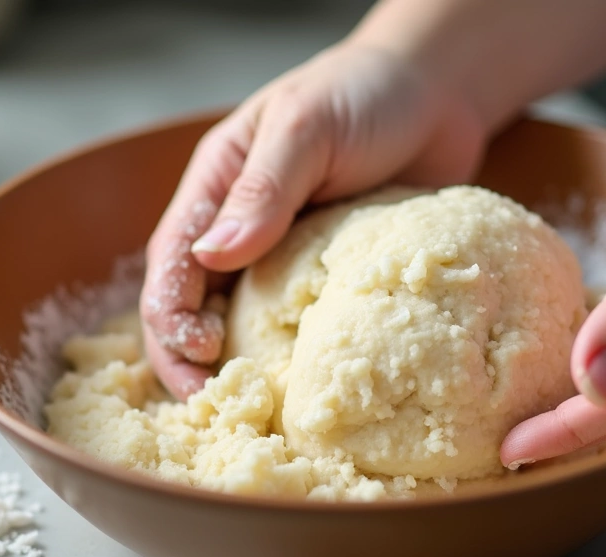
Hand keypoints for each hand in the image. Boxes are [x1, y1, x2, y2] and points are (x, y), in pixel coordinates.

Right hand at [141, 41, 485, 398]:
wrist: (433, 96)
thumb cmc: (362, 96)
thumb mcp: (306, 128)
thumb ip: (262, 189)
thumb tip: (215, 257)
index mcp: (214, 188)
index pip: (172, 262)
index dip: (172, 314)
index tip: (200, 353)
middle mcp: (238, 230)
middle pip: (193, 306)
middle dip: (191, 360)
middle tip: (219, 405)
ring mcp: (282, 258)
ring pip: (242, 325)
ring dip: (239, 368)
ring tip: (256, 412)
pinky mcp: (327, 278)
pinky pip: (300, 326)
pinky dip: (293, 360)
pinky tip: (307, 389)